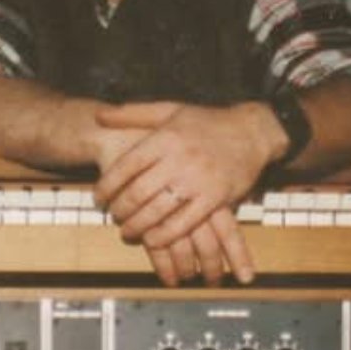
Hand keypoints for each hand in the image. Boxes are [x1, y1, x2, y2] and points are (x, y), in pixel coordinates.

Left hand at [94, 101, 279, 282]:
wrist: (252, 131)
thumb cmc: (207, 121)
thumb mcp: (170, 109)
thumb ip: (133, 113)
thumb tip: (99, 116)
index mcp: (164, 138)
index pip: (125, 166)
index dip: (106, 186)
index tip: (98, 198)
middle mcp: (179, 159)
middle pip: (138, 192)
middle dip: (120, 210)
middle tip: (113, 217)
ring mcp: (197, 180)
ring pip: (157, 211)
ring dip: (137, 226)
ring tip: (127, 231)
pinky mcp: (215, 198)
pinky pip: (184, 224)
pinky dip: (165, 236)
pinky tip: (153, 240)